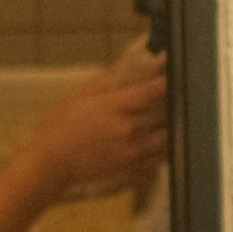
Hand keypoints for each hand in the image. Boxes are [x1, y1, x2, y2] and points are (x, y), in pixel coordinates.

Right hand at [23, 54, 171, 203]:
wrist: (55, 160)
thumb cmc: (65, 123)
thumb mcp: (84, 94)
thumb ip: (111, 79)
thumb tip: (136, 65)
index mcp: (114, 106)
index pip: (151, 91)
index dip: (167, 81)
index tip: (175, 74)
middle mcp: (128, 128)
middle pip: (165, 112)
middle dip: (173, 100)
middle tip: (177, 92)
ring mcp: (133, 149)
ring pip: (168, 134)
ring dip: (173, 123)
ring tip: (172, 114)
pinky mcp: (134, 166)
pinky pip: (161, 155)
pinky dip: (167, 145)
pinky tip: (163, 136)